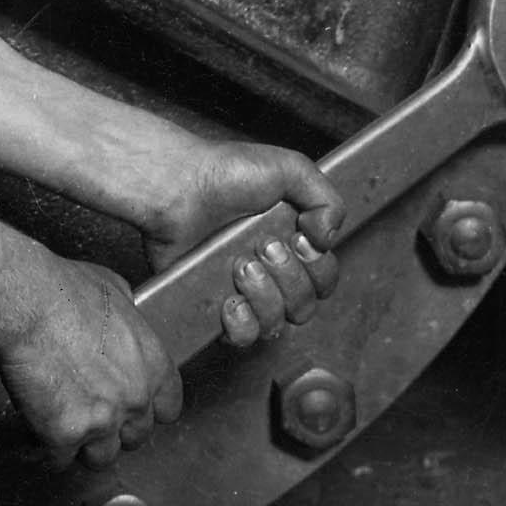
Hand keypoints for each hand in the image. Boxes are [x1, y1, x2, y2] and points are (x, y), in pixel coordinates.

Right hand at [0, 257, 184, 469]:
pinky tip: (40, 431)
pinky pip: (61, 459)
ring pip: (102, 458)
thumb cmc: (62, 291)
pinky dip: (49, 449)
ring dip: (85, 446)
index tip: (135, 408)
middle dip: (116, 429)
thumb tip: (124, 318)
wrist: (25, 303)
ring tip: (67, 429)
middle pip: (136, 437)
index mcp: (153, 365)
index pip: (169, 408)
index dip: (150, 409)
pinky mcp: (65, 435)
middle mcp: (134, 399)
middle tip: (94, 414)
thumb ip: (127, 318)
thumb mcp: (112, 289)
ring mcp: (101, 422)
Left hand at [141, 137, 342, 349]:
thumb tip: (329, 239)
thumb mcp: (290, 168)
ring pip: (277, 322)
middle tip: (264, 246)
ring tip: (240, 265)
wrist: (175, 185)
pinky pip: (242, 336)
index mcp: (291, 242)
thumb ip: (327, 199)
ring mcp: (242, 289)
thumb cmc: (225, 171)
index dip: (318, 266)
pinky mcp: (213, 304)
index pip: (324, 277)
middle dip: (290, 277)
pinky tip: (231, 299)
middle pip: (306, 304)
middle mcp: (270, 269)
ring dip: (265, 295)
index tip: (300, 239)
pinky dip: (242, 324)